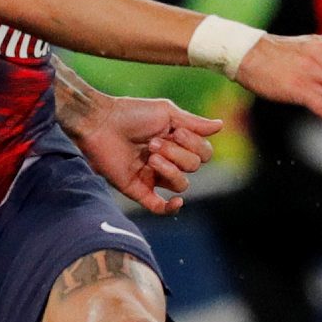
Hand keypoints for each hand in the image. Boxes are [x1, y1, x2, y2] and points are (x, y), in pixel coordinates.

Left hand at [68, 89, 218, 214]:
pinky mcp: (138, 189)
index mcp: (178, 142)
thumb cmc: (131, 113)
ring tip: (150, 156)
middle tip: (153, 143)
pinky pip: (159, 207)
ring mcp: (154, 176)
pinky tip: (176, 202)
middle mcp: (169, 160)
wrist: (99, 122)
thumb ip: (194, 123)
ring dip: (170, 168)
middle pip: (194, 168)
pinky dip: (171, 208)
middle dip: (178, 154)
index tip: (176, 131)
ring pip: (181, 184)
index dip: (195, 145)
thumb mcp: (166, 113)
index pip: (204, 153)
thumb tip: (221, 125)